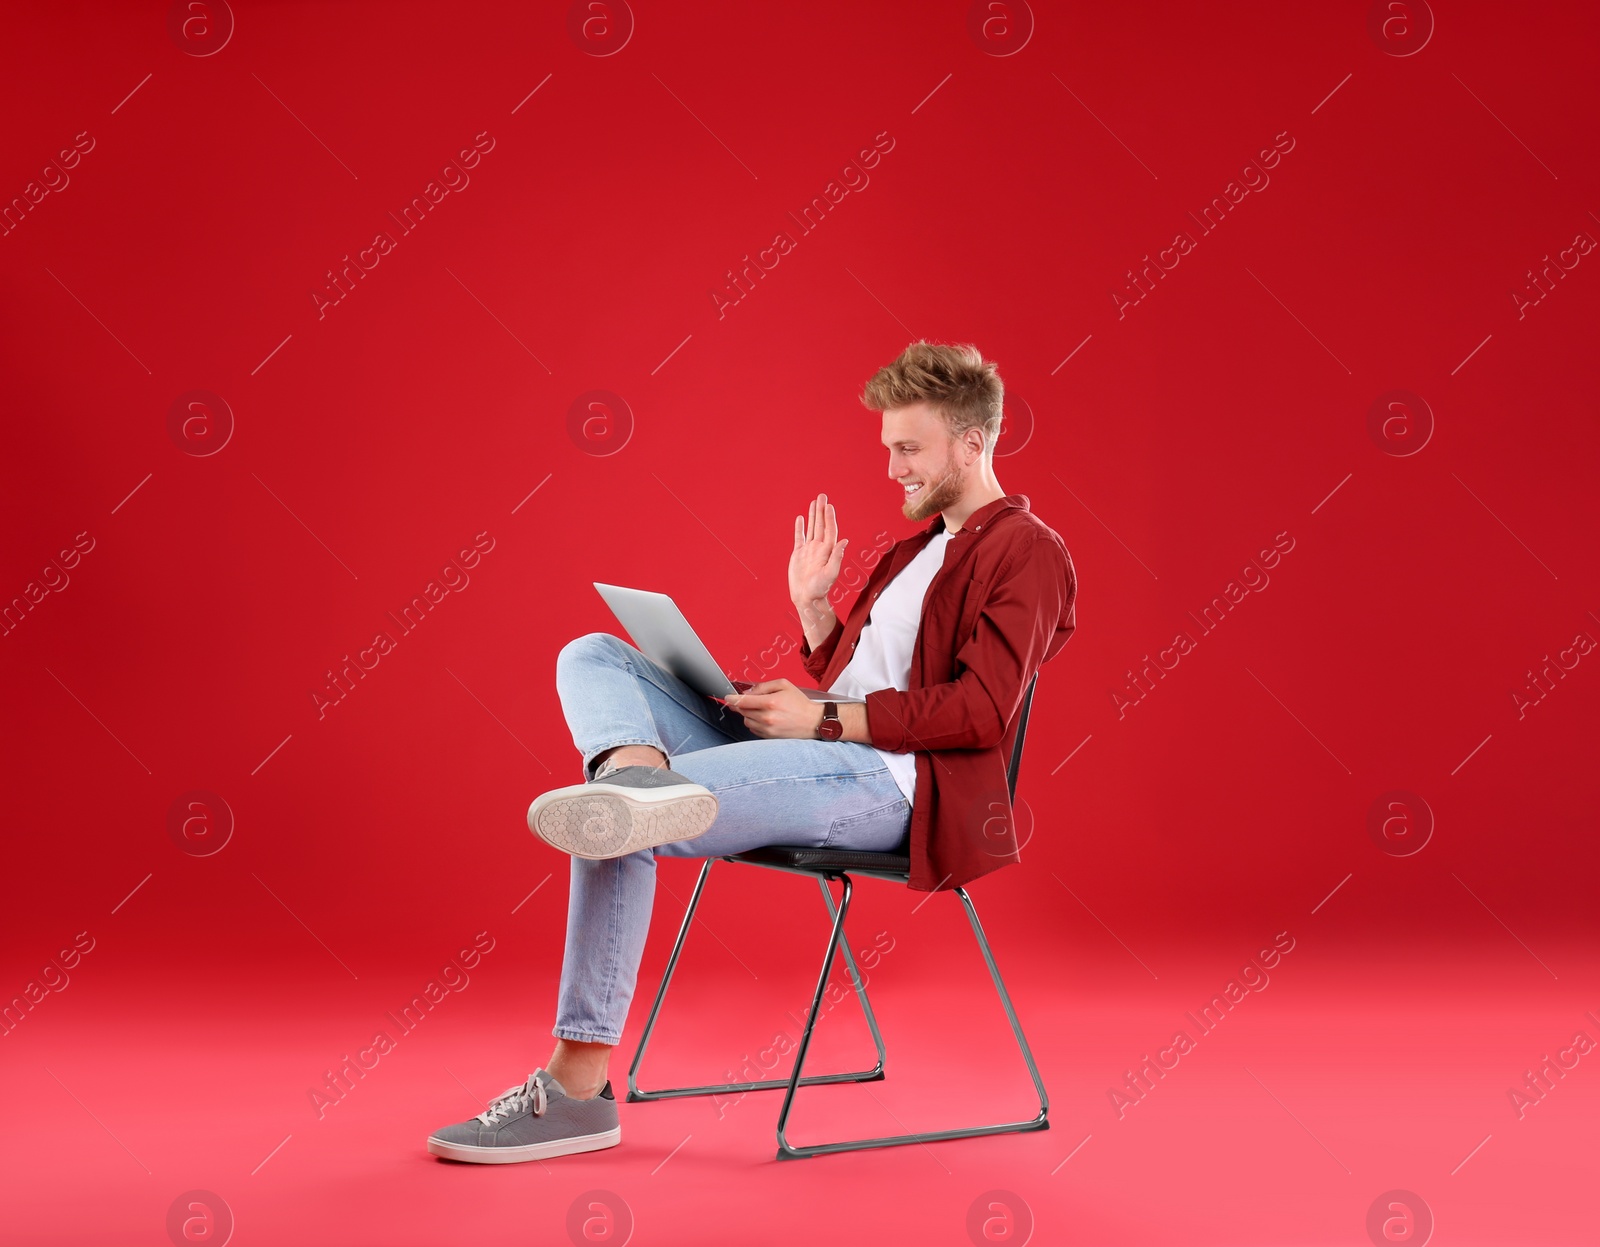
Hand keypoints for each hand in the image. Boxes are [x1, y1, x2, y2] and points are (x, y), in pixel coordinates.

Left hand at [721, 679, 824, 738]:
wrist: (813, 722)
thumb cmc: (799, 703)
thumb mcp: (784, 685)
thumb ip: (763, 686)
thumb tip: (748, 692)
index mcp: (770, 702)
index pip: (743, 701)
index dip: (732, 699)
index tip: (727, 697)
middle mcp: (767, 717)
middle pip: (743, 711)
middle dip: (742, 705)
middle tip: (749, 701)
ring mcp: (767, 729)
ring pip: (746, 721)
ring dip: (748, 714)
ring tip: (761, 710)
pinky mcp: (769, 737)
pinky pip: (753, 729)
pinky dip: (755, 723)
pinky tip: (765, 718)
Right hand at [788, 493, 848, 608]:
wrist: (807, 598)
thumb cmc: (820, 589)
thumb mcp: (830, 574)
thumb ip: (837, 557)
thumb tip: (845, 541)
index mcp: (828, 551)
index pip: (830, 530)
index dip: (829, 517)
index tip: (829, 505)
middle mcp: (819, 548)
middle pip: (821, 525)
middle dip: (821, 510)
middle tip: (822, 496)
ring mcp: (809, 550)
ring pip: (811, 528)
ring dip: (812, 515)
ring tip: (813, 502)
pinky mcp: (798, 554)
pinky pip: (799, 537)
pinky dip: (800, 527)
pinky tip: (800, 518)